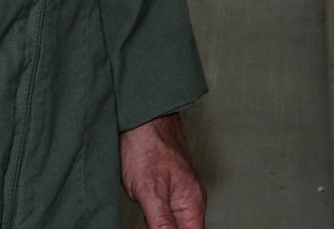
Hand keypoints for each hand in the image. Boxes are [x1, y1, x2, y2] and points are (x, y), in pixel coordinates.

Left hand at [120, 113, 205, 228]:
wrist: (141, 116)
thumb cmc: (148, 145)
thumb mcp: (151, 193)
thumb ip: (162, 223)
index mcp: (193, 203)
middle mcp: (190, 199)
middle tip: (145, 225)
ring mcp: (178, 192)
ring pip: (172, 224)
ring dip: (156, 228)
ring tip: (142, 222)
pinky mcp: (166, 187)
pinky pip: (164, 214)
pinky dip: (152, 222)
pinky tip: (141, 220)